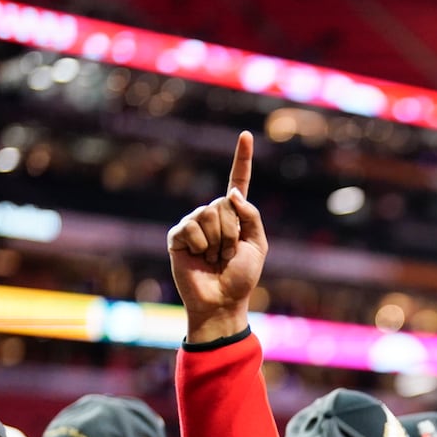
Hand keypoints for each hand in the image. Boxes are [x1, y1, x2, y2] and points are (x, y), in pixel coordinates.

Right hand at [167, 130, 266, 343]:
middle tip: (227, 255)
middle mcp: (212, 215)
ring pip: (208, 215)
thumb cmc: (241, 277)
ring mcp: (194, 224)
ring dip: (217, 242)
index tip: (245, 135)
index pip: (238, 182)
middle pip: (224, 204)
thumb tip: (233, 192)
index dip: (242, 159)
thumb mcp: (258, 245)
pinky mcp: (178, 236)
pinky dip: (200, 245)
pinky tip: (198, 258)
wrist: (222, 301)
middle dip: (232, 233)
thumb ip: (251, 216)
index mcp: (234, 216)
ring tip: (214, 259)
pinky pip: (191, 228)